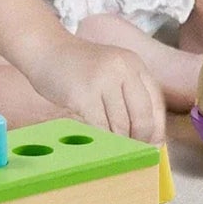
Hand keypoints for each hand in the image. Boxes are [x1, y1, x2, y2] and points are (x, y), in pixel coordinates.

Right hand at [23, 38, 166, 143]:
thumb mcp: (112, 72)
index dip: (156, 129)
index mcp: (136, 65)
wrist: (46, 50)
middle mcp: (124, 70)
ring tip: (115, 152)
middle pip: (142, 116)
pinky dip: (100, 139)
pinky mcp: (82, 95)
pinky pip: (98, 126)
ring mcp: (103, 81)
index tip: (153, 147)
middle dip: (139, 140)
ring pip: (120, 124)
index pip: (156, 103)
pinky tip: (98, 145)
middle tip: (133, 153)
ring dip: (118, 143)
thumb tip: (146, 134)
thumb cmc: (79, 68)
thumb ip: (128, 94)